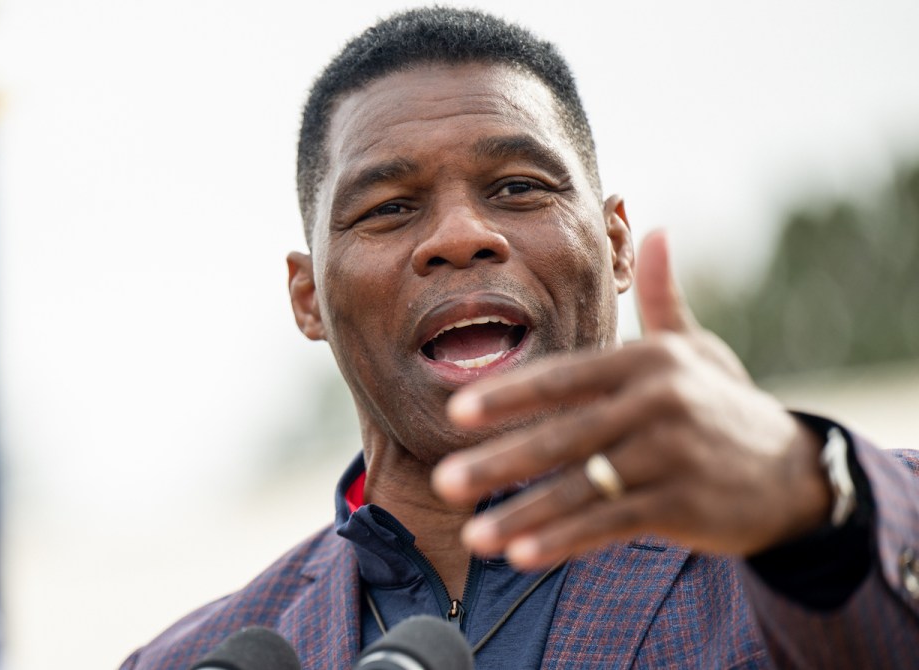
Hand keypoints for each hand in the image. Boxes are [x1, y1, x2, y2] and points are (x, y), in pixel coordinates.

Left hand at [431, 230, 831, 568]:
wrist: (793, 471)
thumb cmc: (721, 404)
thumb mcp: (694, 348)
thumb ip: (661, 298)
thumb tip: (652, 229)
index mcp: (646, 362)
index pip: (564, 377)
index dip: (509, 395)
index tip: (457, 413)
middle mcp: (658, 403)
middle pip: (564, 436)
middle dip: (500, 462)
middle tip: (445, 481)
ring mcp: (671, 455)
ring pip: (582, 489)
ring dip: (524, 514)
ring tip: (474, 537)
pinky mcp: (683, 504)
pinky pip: (611, 524)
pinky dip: (566, 541)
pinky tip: (523, 554)